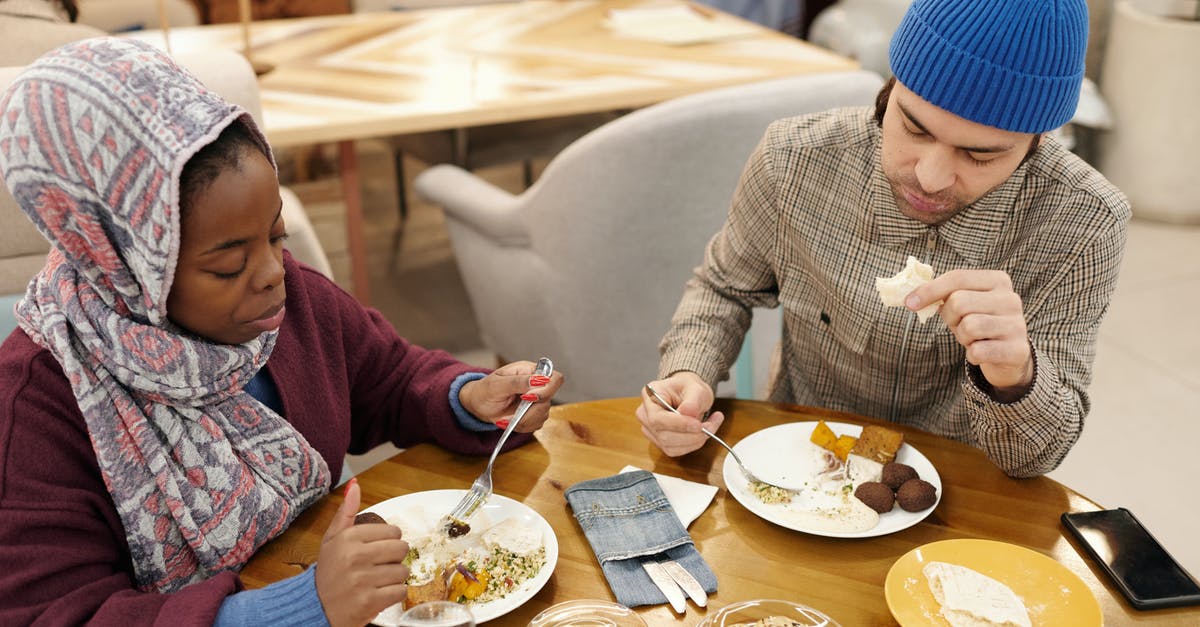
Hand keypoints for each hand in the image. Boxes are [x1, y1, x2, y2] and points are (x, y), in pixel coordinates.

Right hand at [315, 479, 410, 626]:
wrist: (315, 608)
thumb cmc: (328, 572)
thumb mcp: (332, 539)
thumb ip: (346, 512)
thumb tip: (355, 485)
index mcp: (348, 538)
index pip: (393, 531)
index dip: (389, 541)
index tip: (378, 549)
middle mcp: (355, 557)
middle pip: (401, 549)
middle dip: (394, 558)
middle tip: (380, 565)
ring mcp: (363, 580)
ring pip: (403, 571)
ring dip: (394, 578)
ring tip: (377, 580)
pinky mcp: (370, 601)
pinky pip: (401, 591)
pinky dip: (394, 594)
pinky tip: (380, 593)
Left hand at [457, 361, 564, 431]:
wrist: (478, 405)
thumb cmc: (484, 390)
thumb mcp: (497, 384)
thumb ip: (518, 382)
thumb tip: (539, 379)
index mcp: (530, 372)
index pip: (554, 378)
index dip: (547, 390)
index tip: (528, 397)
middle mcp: (536, 385)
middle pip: (549, 400)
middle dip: (530, 411)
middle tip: (513, 415)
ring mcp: (536, 401)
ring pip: (544, 415)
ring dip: (524, 421)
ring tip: (507, 419)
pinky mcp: (533, 414)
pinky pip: (536, 424)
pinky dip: (523, 426)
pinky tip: (510, 421)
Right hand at [636, 371, 724, 455]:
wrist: (688, 394)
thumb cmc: (688, 388)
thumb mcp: (696, 387)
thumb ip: (693, 401)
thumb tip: (689, 413)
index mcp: (650, 396)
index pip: (657, 418)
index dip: (678, 425)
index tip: (698, 425)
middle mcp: (645, 415)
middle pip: (663, 436)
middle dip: (691, 435)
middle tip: (711, 426)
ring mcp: (650, 430)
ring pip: (670, 447)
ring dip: (694, 441)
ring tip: (710, 426)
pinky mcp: (660, 442)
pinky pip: (676, 451)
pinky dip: (692, 445)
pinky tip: (702, 433)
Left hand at [908, 269, 1033, 395]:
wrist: (1009, 356)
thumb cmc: (979, 323)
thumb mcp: (963, 304)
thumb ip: (942, 294)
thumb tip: (910, 297)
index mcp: (998, 280)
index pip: (957, 278)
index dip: (930, 290)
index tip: (909, 303)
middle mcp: (1011, 299)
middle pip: (960, 302)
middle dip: (950, 318)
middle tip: (959, 325)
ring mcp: (1017, 324)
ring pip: (969, 326)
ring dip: (962, 337)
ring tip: (973, 338)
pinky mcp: (1017, 349)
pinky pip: (978, 351)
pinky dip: (972, 355)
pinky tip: (982, 352)